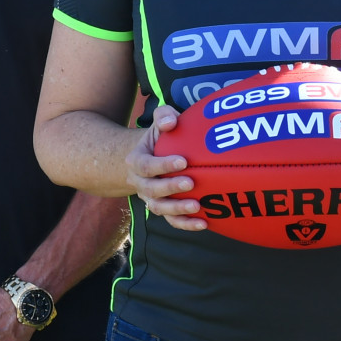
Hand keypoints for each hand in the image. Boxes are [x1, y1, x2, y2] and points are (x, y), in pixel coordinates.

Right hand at [127, 103, 204, 231]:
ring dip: (177, 209)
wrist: (153, 157)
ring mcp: (150, 198)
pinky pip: (171, 221)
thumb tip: (171, 122)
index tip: (183, 161)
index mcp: (136, 161)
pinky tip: (203, 222)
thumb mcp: (160, 122)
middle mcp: (140, 182)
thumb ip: (164, 116)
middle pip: (151, 189)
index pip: (145, 165)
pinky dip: (186, 224)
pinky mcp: (163, 209)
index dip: (163, 165)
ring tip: (197, 206)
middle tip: (191, 182)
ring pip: (159, 208)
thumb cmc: (162, 137)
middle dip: (170, 187)